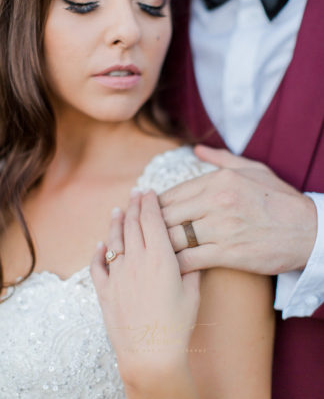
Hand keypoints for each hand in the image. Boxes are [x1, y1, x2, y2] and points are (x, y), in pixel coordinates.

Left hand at [91, 191, 199, 385]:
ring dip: (116, 222)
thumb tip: (191, 253)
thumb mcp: (192, 294)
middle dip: (134, 205)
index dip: (150, 203)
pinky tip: (100, 244)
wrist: (150, 354)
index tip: (149, 192)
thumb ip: (191, 269)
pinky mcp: (105, 290)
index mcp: (160, 257)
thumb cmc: (176, 325)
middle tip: (135, 193)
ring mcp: (118, 274)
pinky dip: (98, 252)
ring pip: (114, 240)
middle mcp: (136, 260)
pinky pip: (98, 266)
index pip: (152, 220)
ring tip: (118, 210)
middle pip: (133, 224)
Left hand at [160, 145, 316, 274]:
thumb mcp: (253, 169)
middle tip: (141, 234)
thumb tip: (197, 150)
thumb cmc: (280, 199)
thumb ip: (221, 158)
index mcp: (219, 179)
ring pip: (173, 237)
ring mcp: (221, 228)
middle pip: (167, 214)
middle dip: (150, 226)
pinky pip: (189, 259)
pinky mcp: (228, 253)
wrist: (310, 231)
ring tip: (150, 250)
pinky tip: (168, 266)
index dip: (154, 205)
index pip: (172, 192)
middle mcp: (217, 201)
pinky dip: (175, 263)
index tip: (146, 214)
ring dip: (158, 245)